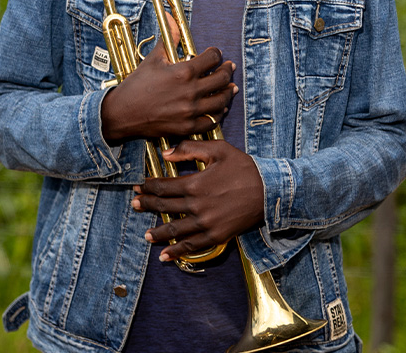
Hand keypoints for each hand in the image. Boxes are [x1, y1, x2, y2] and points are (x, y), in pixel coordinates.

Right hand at [100, 15, 236, 143]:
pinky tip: (219, 109)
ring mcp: (190, 111)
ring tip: (231, 88)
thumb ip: (168, 38)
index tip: (215, 54)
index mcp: (184, 71)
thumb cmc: (137, 85)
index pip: (212, 58)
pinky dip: (218, 115)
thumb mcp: (153, 59)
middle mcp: (190, 91)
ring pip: (221, 101)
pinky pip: (211, 122)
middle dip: (227, 70)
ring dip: (228, 93)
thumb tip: (171, 18)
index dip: (216, 53)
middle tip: (229, 67)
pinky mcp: (187, 127)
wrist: (122, 113)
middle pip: (222, 79)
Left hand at [131, 139, 264, 261]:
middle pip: (164, 208)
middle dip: (146, 206)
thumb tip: (165, 153)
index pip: (163, 187)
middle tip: (134, 205)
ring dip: (158, 233)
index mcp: (194, 184)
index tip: (139, 187)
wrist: (270, 191)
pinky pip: (192, 246)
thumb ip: (190, 149)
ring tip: (146, 235)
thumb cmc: (244, 167)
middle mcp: (196, 206)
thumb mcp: (218, 149)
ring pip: (174, 230)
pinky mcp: (216, 236)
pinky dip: (177, 252)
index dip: (148, 187)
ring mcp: (206, 224)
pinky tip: (165, 256)